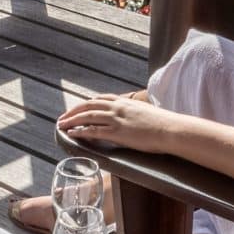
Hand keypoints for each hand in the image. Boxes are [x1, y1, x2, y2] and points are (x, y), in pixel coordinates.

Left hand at [56, 89, 178, 152]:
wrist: (172, 129)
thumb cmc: (165, 125)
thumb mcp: (149, 114)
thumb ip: (138, 115)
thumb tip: (138, 121)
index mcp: (126, 102)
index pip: (102, 98)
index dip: (88, 103)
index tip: (79, 107)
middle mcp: (119, 107)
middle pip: (90, 105)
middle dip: (74, 110)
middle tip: (64, 117)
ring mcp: (117, 119)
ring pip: (87, 116)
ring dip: (72, 120)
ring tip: (61, 125)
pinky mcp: (117, 132)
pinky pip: (93, 130)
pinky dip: (80, 131)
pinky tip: (71, 134)